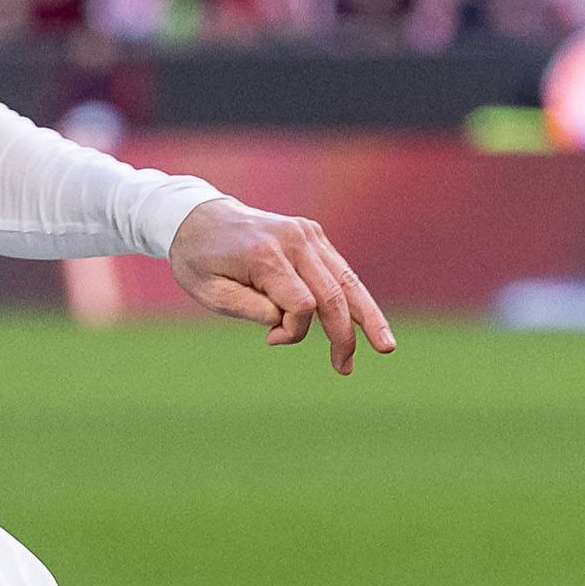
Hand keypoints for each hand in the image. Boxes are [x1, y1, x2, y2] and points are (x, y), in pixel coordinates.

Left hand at [168, 197, 395, 372]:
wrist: (198, 216)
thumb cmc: (199, 260)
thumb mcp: (210, 293)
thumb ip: (251, 309)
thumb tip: (291, 321)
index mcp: (266, 256)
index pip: (302, 305)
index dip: (293, 331)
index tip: (269, 339)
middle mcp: (294, 240)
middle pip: (335, 294)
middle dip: (345, 336)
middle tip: (346, 368)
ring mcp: (308, 234)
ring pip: (348, 281)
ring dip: (367, 317)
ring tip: (386, 347)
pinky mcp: (313, 235)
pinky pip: (339, 271)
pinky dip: (353, 298)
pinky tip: (368, 321)